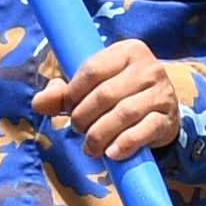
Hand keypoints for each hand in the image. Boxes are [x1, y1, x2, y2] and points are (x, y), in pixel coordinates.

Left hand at [30, 36, 192, 167]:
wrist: (160, 112)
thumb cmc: (119, 94)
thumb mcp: (91, 87)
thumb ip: (62, 93)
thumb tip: (38, 104)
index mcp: (127, 51)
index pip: (93, 69)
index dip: (74, 93)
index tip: (68, 108)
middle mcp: (148, 68)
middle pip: (106, 94)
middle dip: (84, 117)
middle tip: (78, 129)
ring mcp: (161, 93)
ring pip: (124, 114)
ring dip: (100, 134)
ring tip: (90, 147)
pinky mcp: (167, 119)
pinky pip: (144, 131)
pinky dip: (124, 144)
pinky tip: (112, 153)